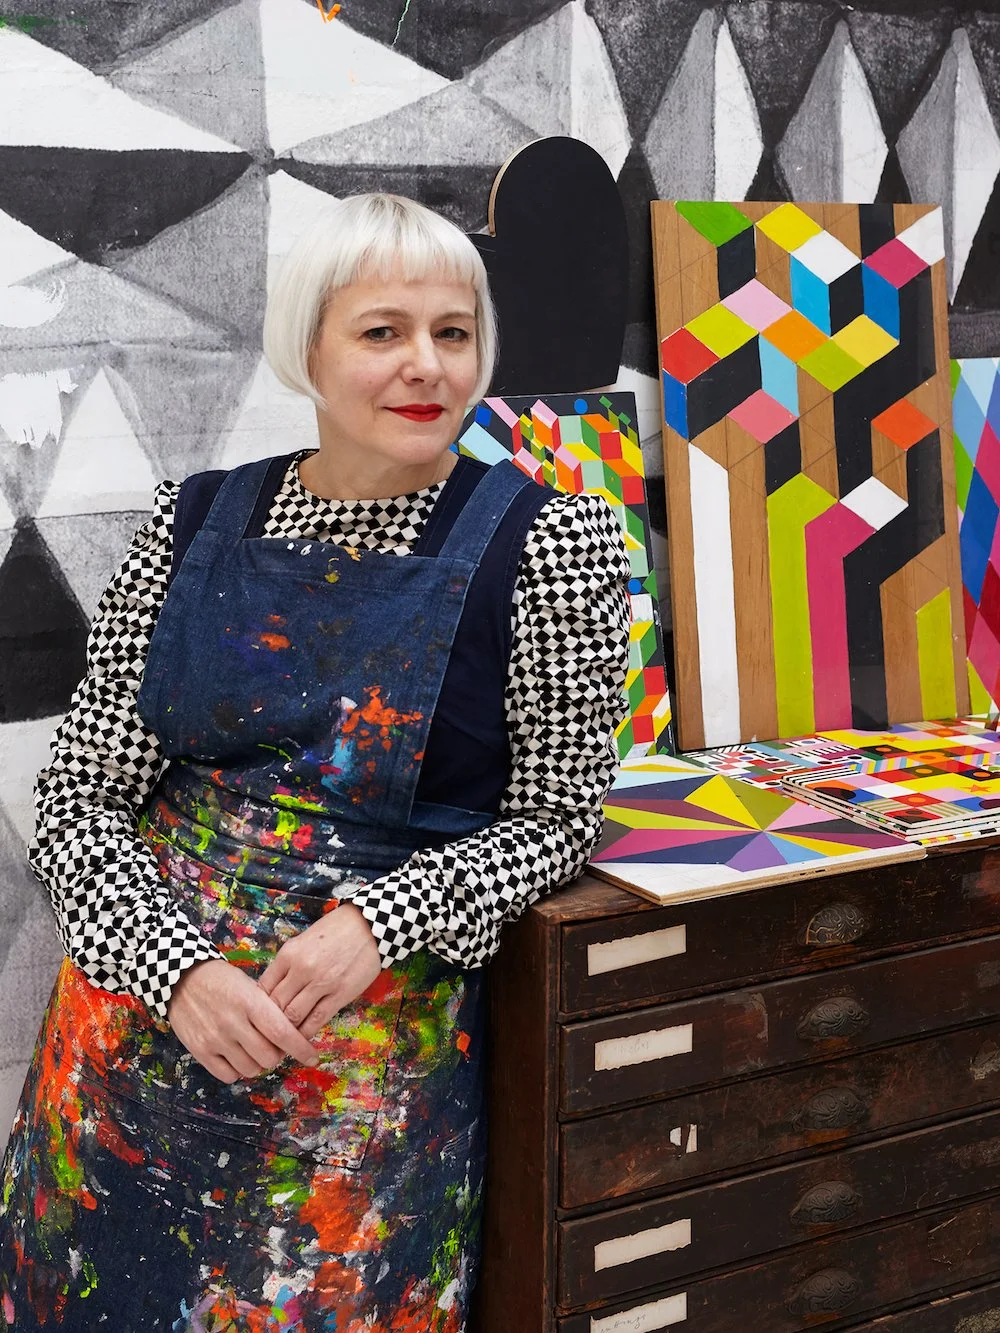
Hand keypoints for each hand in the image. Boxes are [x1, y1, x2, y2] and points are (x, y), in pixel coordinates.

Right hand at [167, 957, 319, 1083]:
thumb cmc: (223, 981)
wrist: (182, 980)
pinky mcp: (200, 1050)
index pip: (281, 1032)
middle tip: (274, 1046)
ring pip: (250, 1069)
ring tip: (254, 1049)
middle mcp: (232, 1022)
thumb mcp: (250, 985)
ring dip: (258, 1063)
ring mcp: (215, 1038)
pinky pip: (228, 1075)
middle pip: (269, 1056)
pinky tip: (237, 1056)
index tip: (312, 1057)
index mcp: (250, 1001)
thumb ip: (269, 1009)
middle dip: (277, 1054)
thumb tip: (291, 1035)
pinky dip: (238, 1070)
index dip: (300, 1048)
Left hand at [258, 904, 381, 1038]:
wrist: (369, 926)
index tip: (259, 1019)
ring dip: (286, 1031)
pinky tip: (301, 1038)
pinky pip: (316, 1020)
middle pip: (275, 1005)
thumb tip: (274, 992)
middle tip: (267, 1036)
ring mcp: (321, 983)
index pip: (263, 989)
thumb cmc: (335, 931)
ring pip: (293, 1016)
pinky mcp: (340, 994)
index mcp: (288, 954)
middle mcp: (301, 969)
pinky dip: (305, 1033)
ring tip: (283, 1041)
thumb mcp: (303, 941)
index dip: (258, 1008)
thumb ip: (288, 965)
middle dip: (269, 1024)